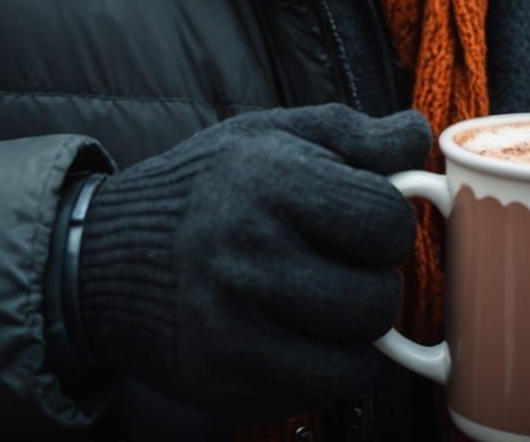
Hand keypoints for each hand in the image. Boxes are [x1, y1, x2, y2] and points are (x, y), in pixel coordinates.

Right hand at [77, 104, 429, 418]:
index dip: (387, 223)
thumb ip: (352, 134)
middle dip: (372, 282)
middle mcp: (246, 256)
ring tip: (322, 301)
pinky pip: (316, 394)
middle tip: (340, 264)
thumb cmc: (208, 185)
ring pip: (355, 360)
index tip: (361, 220)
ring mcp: (231, 328)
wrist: (111, 254)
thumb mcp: (271, 134)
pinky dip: (319, 368)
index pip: (383, 221)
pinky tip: (291, 332)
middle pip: (375, 299)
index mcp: (267, 182)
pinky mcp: (224, 384)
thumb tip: (418, 136)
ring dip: (352, 334)